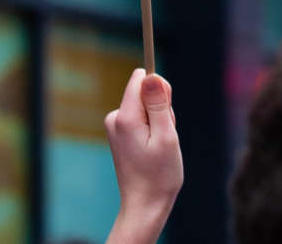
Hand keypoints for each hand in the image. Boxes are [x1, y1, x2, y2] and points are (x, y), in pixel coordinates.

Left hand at [104, 68, 182, 243]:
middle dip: (161, 108)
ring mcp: (115, 127)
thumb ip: (159, 104)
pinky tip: (153, 150)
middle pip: (143, 92)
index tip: (166, 113)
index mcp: (125, 117)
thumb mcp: (166, 137)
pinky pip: (140, 118)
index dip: (160, 90)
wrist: (144, 206)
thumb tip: (151, 75)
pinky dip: (152, 130)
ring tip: (160, 147)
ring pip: (144, 106)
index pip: (140, 79)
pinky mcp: (120, 134)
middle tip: (165, 136)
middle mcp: (115, 118)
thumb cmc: (159, 175)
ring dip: (158, 121)